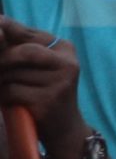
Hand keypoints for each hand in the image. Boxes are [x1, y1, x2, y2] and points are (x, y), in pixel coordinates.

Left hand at [0, 18, 87, 151]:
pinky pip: (11, 91)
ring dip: (0, 82)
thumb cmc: (44, 95)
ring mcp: (60, 81)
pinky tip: (8, 101)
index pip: (30, 34)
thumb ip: (21, 51)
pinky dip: (2, 96)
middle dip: (1, 60)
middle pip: (23, 52)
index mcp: (64, 48)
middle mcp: (67, 62)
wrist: (64, 129)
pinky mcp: (49, 99)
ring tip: (4, 89)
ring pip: (13, 73)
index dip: (7, 28)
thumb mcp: (39, 69)